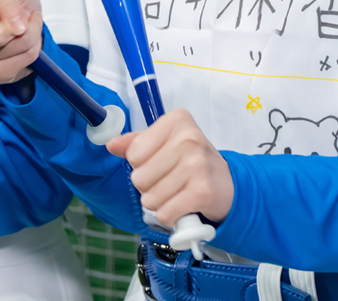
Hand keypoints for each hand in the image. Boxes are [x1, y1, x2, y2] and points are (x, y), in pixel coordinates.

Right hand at [0, 0, 42, 83]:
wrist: (25, 21)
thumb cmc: (14, 4)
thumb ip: (9, 1)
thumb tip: (16, 25)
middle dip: (22, 23)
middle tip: (24, 17)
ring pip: (22, 44)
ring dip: (33, 31)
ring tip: (26, 26)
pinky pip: (28, 57)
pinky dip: (36, 45)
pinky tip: (26, 42)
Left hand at [107, 108, 233, 226]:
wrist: (226, 183)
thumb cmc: (191, 160)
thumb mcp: (165, 143)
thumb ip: (136, 142)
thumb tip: (111, 144)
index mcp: (177, 120)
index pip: (134, 152)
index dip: (141, 163)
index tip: (160, 161)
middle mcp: (189, 138)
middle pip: (139, 177)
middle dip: (149, 186)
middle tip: (168, 180)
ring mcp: (197, 165)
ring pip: (150, 199)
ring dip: (159, 203)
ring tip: (176, 192)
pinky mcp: (202, 192)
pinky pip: (164, 213)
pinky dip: (169, 216)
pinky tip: (181, 206)